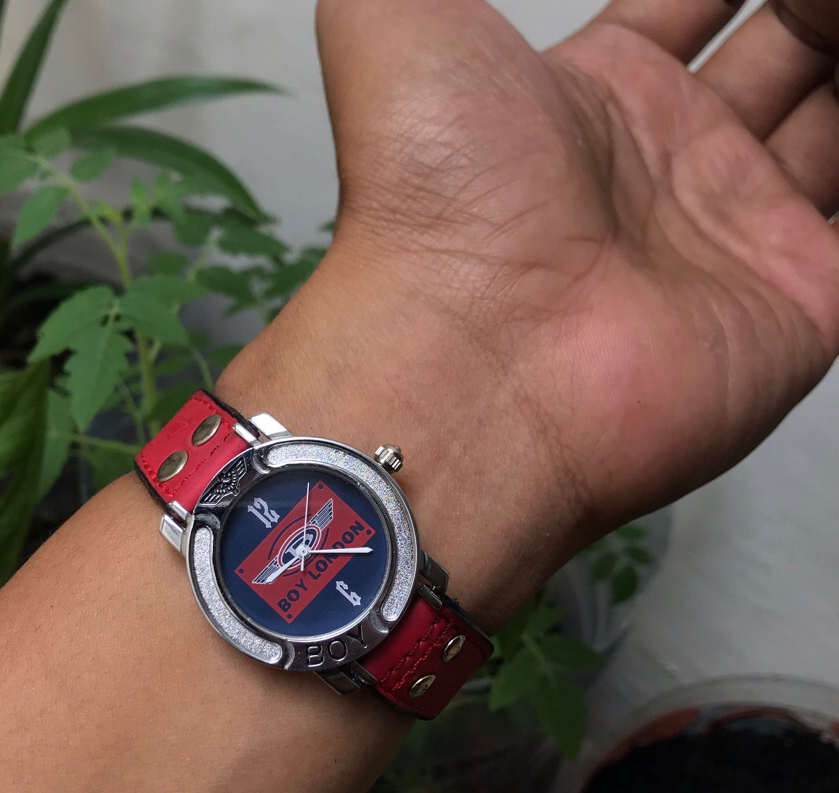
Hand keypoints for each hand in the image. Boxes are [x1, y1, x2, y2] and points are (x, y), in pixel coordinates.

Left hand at [221, 0, 838, 621]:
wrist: (472, 359)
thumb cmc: (430, 203)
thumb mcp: (395, 30)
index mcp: (593, 101)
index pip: (690, 6)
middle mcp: (668, 171)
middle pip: (784, 56)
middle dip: (814, 11)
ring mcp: (736, 239)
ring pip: (837, 125)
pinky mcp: (799, 306)